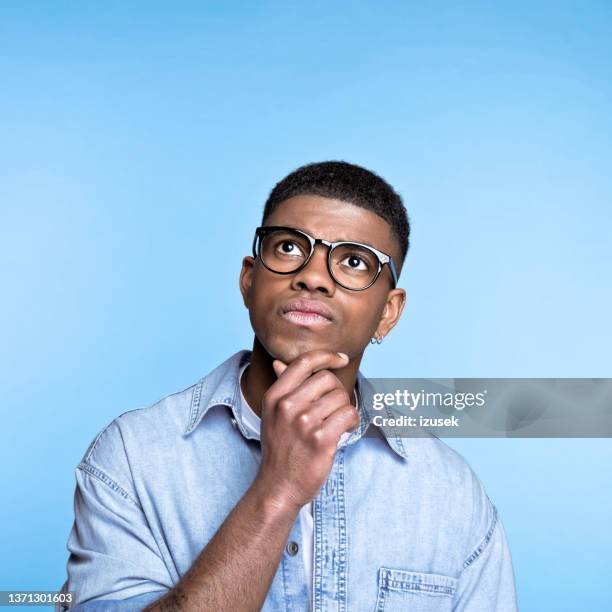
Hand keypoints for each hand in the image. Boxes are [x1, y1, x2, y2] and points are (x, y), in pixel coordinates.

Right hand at [253, 349, 359, 511]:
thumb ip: (281, 387)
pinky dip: (352, 421)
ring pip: (341, 398)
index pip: (303, 362)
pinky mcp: (320, 440)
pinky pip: (349, 415)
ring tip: (337, 423)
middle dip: (338, 391)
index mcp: (275, 396)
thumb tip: (279, 362)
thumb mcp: (272, 414)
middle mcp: (287, 406)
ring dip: (345, 409)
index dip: (326, 356)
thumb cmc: (280, 448)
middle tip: (335, 407)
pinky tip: (344, 430)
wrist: (278, 486)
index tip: (341, 358)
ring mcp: (303, 423)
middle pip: (327, 379)